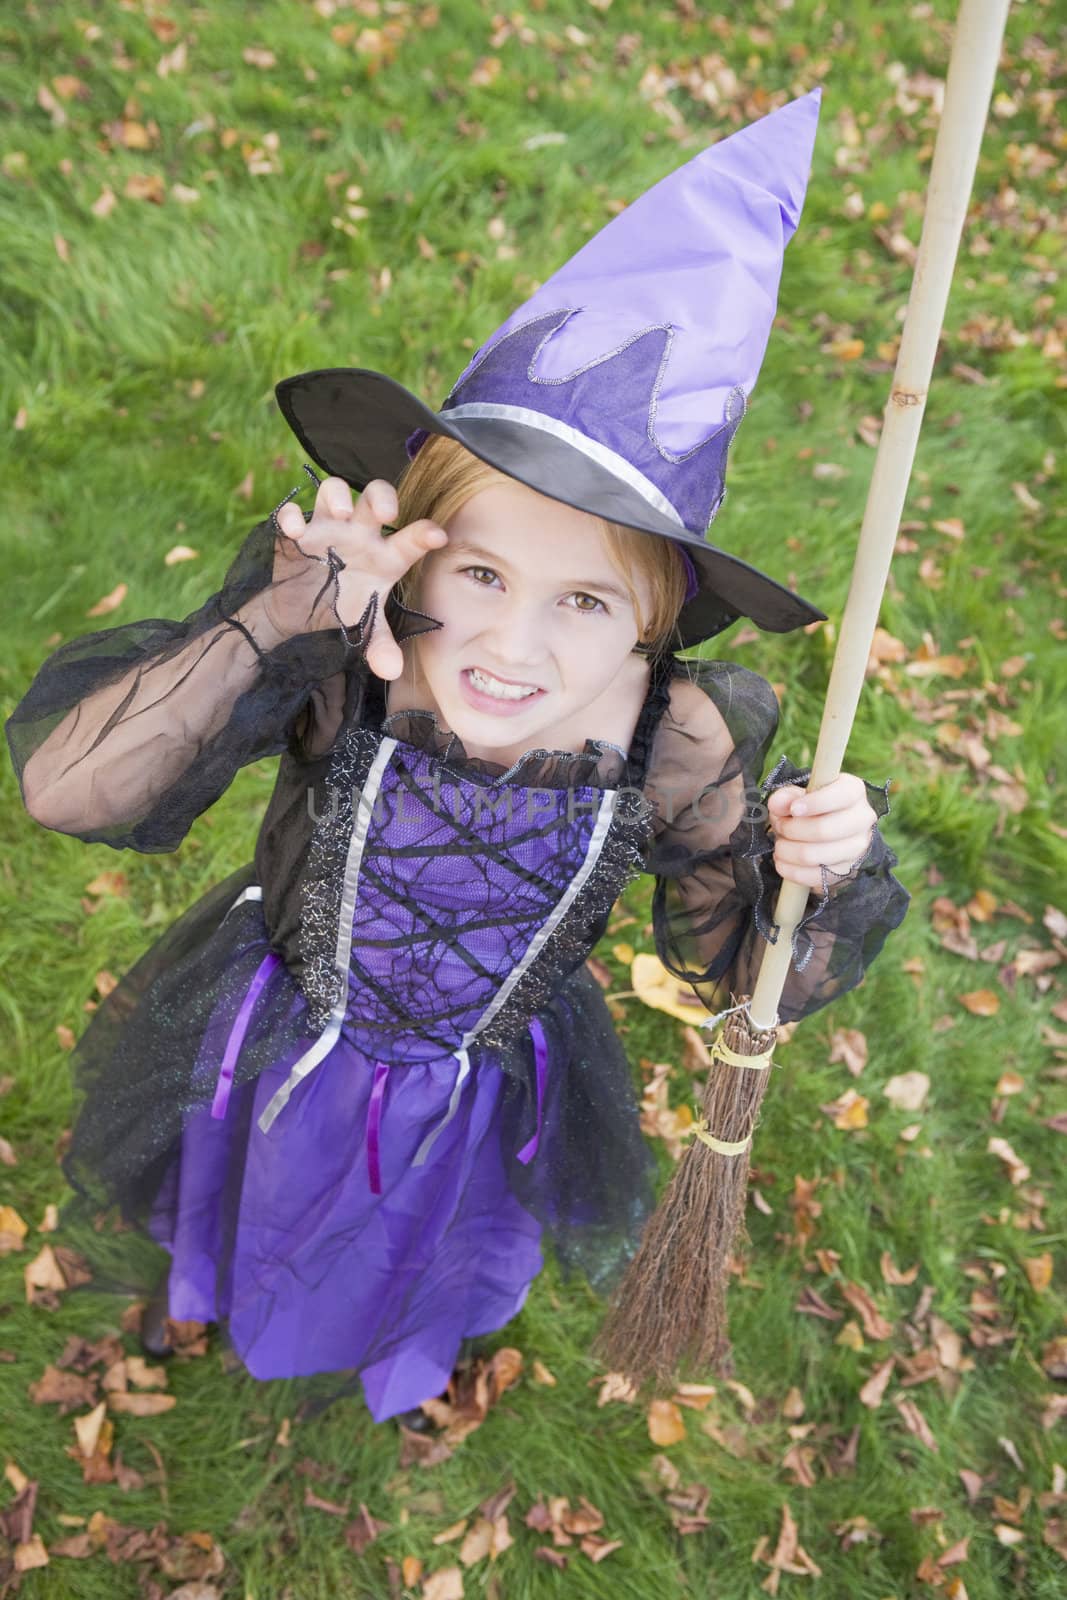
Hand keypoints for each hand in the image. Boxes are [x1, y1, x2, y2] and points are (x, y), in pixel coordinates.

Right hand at [260, 476, 446, 678]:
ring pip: (334, 490)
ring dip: (337, 496)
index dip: (424, 534)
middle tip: (385, 514)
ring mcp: (328, 526)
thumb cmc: (345, 605)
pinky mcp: (296, 531)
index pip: (411, 540)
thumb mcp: (364, 626)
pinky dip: (291, 516)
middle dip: (381, 497)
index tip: (438, 536)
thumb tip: (392, 671)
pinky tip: (293, 531)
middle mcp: (361, 533)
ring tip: (340, 514)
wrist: (302, 607)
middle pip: (375, 497)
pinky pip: (291, 512)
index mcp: (386, 556)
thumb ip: (380, 646)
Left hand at [766, 773, 876, 891]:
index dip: (813, 804)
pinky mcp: (846, 871)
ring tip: (780, 845)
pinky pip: (813, 876)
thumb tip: (777, 804)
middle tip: (780, 827)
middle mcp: (862, 819)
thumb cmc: (811, 808)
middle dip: (792, 829)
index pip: (838, 797)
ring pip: (813, 855)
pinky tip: (782, 862)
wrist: (828, 831)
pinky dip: (791, 870)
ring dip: (787, 851)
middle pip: (823, 830)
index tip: (793, 809)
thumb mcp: (798, 795)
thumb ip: (786, 796)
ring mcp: (857, 848)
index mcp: (853, 791)